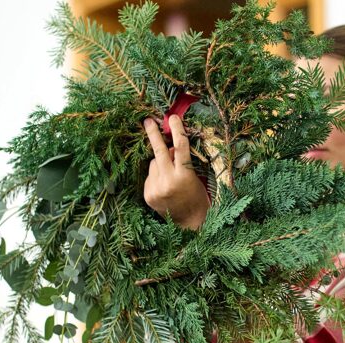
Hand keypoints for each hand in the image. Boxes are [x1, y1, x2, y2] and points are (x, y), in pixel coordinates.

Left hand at [143, 114, 209, 230]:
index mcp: (184, 176)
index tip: (172, 117)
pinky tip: (164, 187)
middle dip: (153, 134)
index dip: (177, 130)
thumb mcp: (194, 177)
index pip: (180, 147)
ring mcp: (156, 189)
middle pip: (159, 151)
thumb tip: (167, 146)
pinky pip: (150, 176)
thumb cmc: (196, 197)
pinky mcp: (148, 195)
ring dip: (160, 163)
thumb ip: (181, 161)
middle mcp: (168, 181)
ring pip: (153, 163)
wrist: (190, 222)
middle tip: (147, 121)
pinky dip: (156, 176)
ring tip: (170, 176)